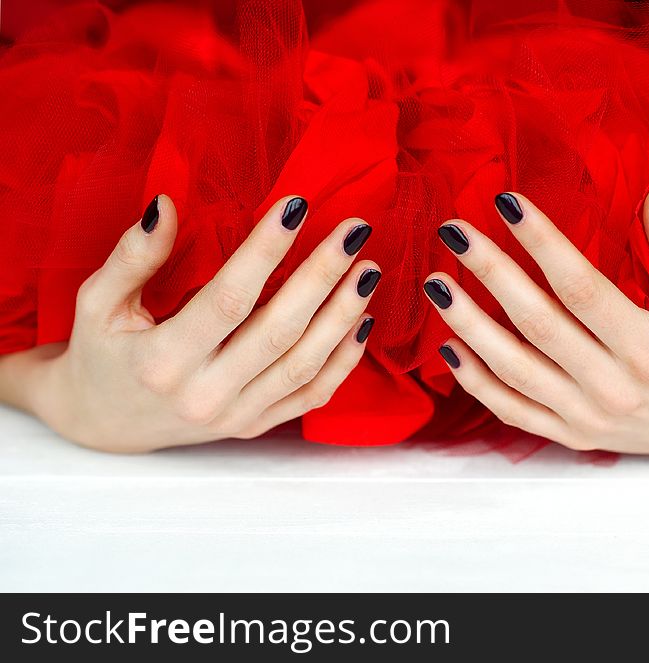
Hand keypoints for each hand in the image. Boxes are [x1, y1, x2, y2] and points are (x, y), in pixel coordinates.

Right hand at [13, 195, 379, 451]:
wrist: (101, 425)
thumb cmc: (100, 353)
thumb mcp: (97, 302)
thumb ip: (132, 256)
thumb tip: (167, 204)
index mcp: (161, 361)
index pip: (227, 298)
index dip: (265, 251)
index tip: (297, 206)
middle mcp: (203, 395)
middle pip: (279, 331)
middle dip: (322, 276)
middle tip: (354, 232)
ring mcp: (234, 416)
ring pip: (304, 365)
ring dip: (342, 316)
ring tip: (368, 270)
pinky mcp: (253, 426)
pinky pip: (310, 396)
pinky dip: (343, 361)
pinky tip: (362, 320)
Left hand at [425, 190, 648, 461]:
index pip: (582, 287)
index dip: (540, 242)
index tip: (506, 203)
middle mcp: (614, 388)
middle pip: (537, 323)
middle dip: (491, 272)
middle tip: (454, 232)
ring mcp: (588, 418)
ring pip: (513, 370)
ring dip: (469, 325)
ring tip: (436, 284)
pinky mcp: (573, 435)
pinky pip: (513, 411)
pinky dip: (477, 382)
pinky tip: (449, 347)